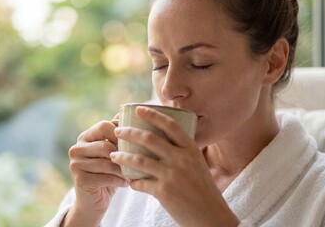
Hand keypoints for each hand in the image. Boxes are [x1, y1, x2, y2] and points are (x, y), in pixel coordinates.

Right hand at [63, 118, 128, 226]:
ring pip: (107, 162)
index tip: (134, 143)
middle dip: (123, 153)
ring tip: (133, 173)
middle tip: (136, 160)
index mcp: (85, 136)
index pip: (104, 126)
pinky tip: (126, 183)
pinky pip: (106, 177)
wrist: (93, 201)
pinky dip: (119, 180)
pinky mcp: (80, 180)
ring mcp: (75, 164)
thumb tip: (129, 112)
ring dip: (123, 169)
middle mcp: (77, 148)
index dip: (121, 134)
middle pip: (105, 144)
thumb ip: (118, 134)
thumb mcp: (113, 151)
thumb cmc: (108, 172)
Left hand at [110, 107, 238, 225]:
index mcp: (190, 149)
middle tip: (117, 131)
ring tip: (113, 155)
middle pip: (149, 138)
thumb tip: (162, 140)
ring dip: (123, 156)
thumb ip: (182, 151)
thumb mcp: (197, 164)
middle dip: (129, 132)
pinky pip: (140, 183)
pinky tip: (129, 181)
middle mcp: (181, 159)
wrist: (210, 215)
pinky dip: (132, 181)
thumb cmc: (203, 189)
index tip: (138, 109)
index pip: (170, 125)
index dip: (153, 114)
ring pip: (139, 160)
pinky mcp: (163, 192)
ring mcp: (172, 175)